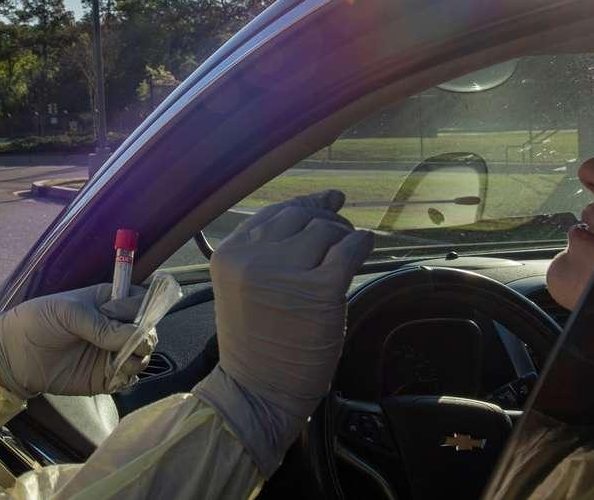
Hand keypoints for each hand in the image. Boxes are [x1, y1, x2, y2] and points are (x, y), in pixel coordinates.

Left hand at [0, 283, 155, 398]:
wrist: (13, 353)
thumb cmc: (38, 320)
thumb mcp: (69, 313)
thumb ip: (102, 325)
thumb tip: (135, 336)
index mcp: (108, 302)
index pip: (141, 302)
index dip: (146, 309)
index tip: (138, 320)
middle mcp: (114, 327)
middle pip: (147, 330)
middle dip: (146, 337)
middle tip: (133, 344)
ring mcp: (110, 352)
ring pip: (142, 355)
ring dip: (139, 358)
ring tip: (120, 360)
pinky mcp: (104, 377)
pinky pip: (128, 378)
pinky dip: (128, 376)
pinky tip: (114, 373)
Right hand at [194, 191, 372, 475]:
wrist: (259, 389)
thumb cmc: (255, 341)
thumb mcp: (243, 286)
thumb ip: (268, 250)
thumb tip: (320, 204)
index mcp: (229, 254)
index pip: (273, 212)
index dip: (305, 205)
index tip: (327, 203)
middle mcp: (252, 257)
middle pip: (300, 216)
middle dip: (325, 221)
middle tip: (340, 235)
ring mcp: (286, 271)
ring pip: (325, 230)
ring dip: (343, 235)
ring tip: (348, 250)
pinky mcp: (319, 290)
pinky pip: (349, 249)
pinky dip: (361, 244)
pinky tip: (364, 248)